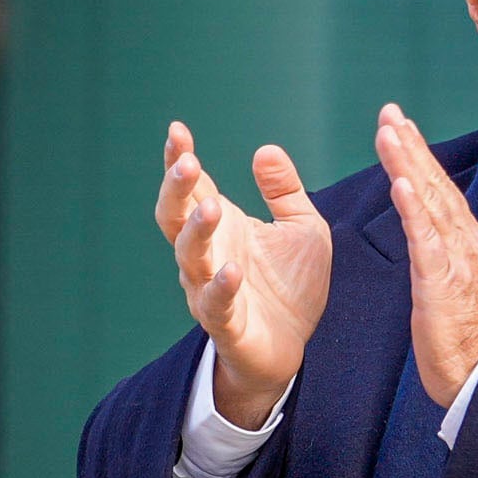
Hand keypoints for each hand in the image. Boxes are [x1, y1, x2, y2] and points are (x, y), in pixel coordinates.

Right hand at [156, 123, 329, 428]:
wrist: (294, 348)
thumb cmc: (292, 286)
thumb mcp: (302, 229)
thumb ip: (285, 192)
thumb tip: (266, 150)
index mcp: (221, 227)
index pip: (191, 188)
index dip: (179, 160)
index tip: (177, 130)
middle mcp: (206, 255)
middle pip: (174, 218)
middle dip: (177, 189)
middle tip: (186, 162)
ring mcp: (210, 290)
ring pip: (190, 258)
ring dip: (197, 232)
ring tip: (212, 208)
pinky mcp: (228, 325)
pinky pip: (216, 306)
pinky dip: (221, 288)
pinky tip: (233, 270)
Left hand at [374, 105, 477, 406]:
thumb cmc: (463, 336)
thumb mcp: (453, 284)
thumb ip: (443, 252)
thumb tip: (428, 230)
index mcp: (468, 242)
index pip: (440, 190)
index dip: (419, 156)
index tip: (400, 125)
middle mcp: (466, 242)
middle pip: (435, 185)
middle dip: (411, 145)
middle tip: (389, 112)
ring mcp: (457, 260)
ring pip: (429, 202)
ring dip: (408, 163)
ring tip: (389, 132)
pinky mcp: (441, 282)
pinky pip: (425, 238)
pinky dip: (413, 208)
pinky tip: (400, 182)